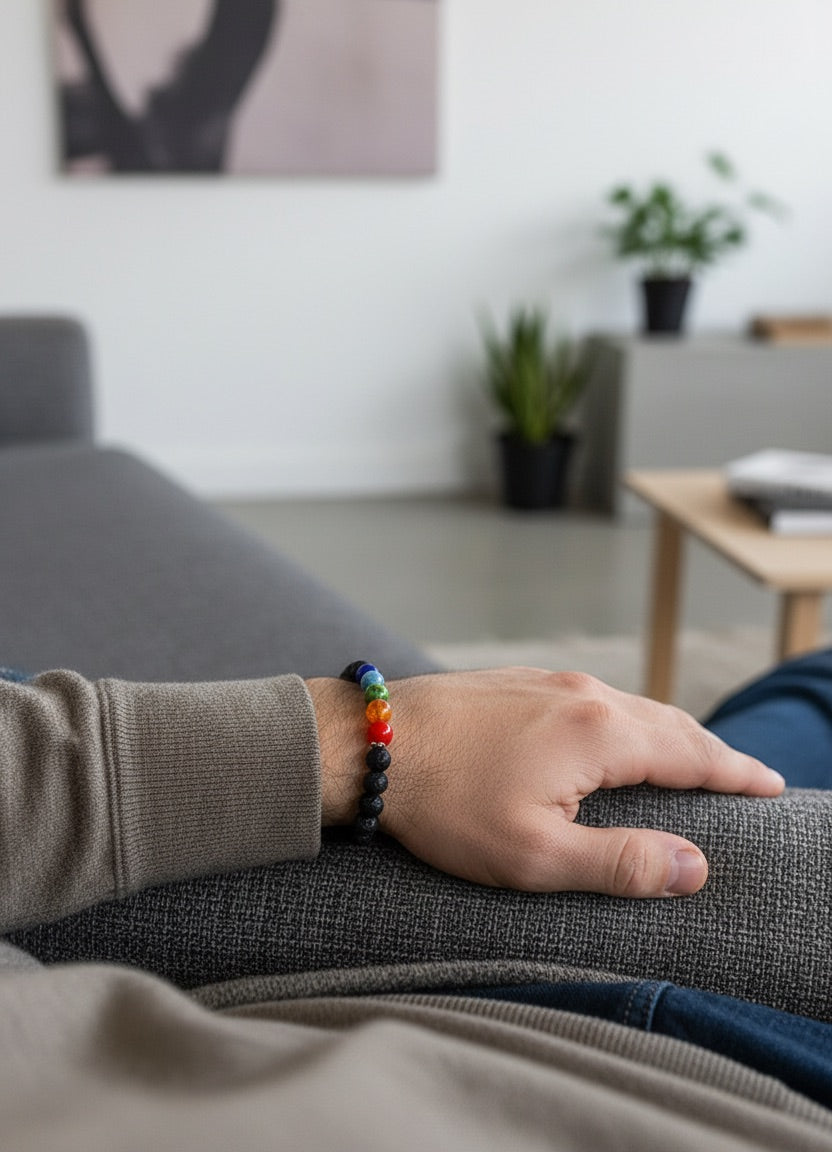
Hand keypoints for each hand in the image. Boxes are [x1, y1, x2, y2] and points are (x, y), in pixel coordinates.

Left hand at [308, 668, 783, 897]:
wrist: (369, 742)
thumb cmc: (446, 804)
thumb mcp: (536, 855)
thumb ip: (621, 862)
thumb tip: (693, 867)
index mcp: (599, 733)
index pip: (692, 754)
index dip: (736, 774)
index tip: (770, 786)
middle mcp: (584, 695)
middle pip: (669, 724)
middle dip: (712, 752)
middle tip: (745, 776)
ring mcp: (549, 682)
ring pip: (631, 707)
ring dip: (669, 733)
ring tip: (692, 758)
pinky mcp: (520, 682)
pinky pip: (594, 699)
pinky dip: (625, 720)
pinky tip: (616, 736)